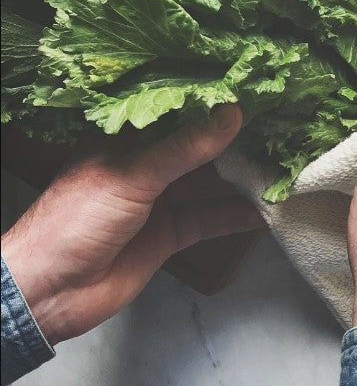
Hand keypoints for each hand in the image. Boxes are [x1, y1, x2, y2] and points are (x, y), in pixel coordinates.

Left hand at [2, 105, 261, 344]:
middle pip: (197, 150)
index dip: (211, 103)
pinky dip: (233, 217)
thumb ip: (184, 148)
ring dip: (239, 180)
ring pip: (207, 185)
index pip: (175, 113)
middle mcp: (144, 167)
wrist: (47, 293)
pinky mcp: (166, 235)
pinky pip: (207, 220)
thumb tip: (230, 115)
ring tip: (280, 167)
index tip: (252, 92)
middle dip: (234, 143)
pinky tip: (262, 212)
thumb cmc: (73, 222)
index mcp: (125, 140)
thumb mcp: (131, 175)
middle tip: (277, 129)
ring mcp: (156, 202)